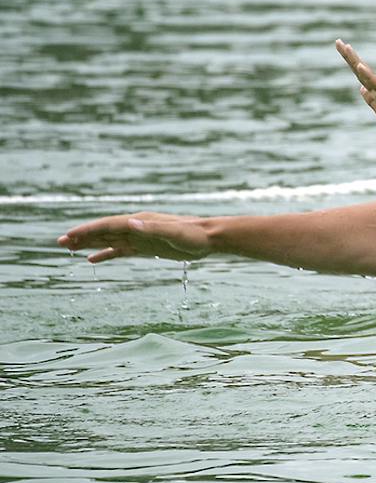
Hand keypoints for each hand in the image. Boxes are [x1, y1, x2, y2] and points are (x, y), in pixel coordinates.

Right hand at [56, 212, 211, 262]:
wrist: (210, 238)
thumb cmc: (194, 235)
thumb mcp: (175, 233)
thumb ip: (153, 229)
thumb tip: (130, 223)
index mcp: (140, 222)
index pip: (107, 225)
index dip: (87, 230)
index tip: (68, 236)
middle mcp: (136, 227)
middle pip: (102, 231)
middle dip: (81, 236)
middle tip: (59, 242)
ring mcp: (140, 237)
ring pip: (108, 240)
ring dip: (88, 244)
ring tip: (68, 249)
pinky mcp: (145, 248)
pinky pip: (120, 250)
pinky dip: (105, 254)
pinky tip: (92, 260)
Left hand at [336, 40, 375, 155]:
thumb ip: (372, 101)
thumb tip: (361, 88)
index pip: (361, 76)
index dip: (351, 63)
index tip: (342, 48)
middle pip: (362, 71)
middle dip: (350, 57)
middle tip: (338, 42)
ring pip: (369, 75)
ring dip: (356, 61)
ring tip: (346, 47)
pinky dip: (369, 76)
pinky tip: (360, 66)